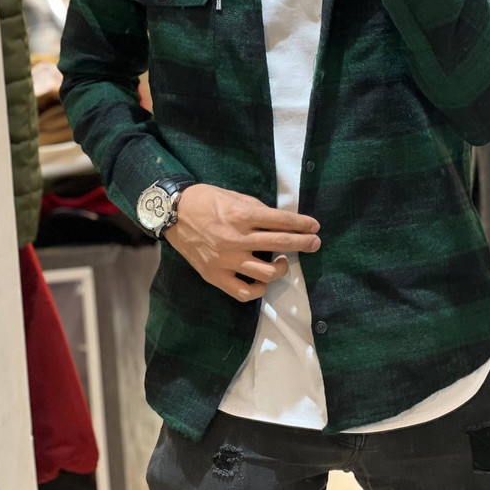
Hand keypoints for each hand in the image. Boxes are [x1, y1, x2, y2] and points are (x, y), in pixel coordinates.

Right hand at [164, 183, 320, 302]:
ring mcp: (226, 260)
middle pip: (279, 243)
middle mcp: (236, 239)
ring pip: (266, 272)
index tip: (315, 227)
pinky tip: (263, 281)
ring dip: (281, 267)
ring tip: (283, 261)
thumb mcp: (235, 197)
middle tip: (315, 243)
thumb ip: (258, 211)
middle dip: (303, 243)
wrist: (174, 214)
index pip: (281, 221)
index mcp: (242, 216)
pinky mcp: (215, 276)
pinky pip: (243, 292)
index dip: (302, 224)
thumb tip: (281, 222)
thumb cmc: (207, 201)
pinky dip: (258, 289)